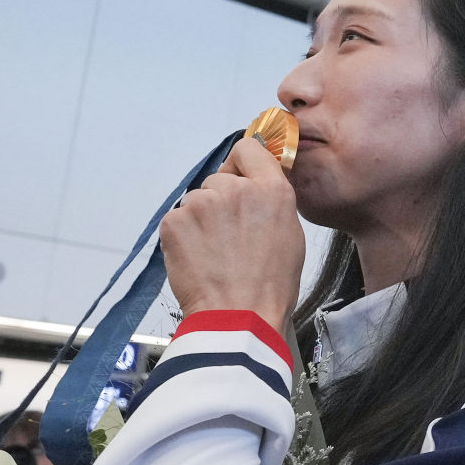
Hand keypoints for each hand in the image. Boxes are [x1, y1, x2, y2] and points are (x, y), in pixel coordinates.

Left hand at [160, 137, 306, 336]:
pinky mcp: (174, 222)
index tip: (240, 178)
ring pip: (197, 202)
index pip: (248, 148)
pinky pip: (177, 220)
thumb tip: (256, 187)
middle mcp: (235, 188)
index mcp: (271, 189)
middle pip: (219, 179)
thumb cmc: (270, 285)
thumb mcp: (290, 234)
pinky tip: (197, 259)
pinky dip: (183, 237)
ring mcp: (201, 203)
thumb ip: (272, 200)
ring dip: (201, 220)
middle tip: (230, 236)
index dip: (243, 163)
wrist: (237, 317)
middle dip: (221, 201)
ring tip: (213, 254)